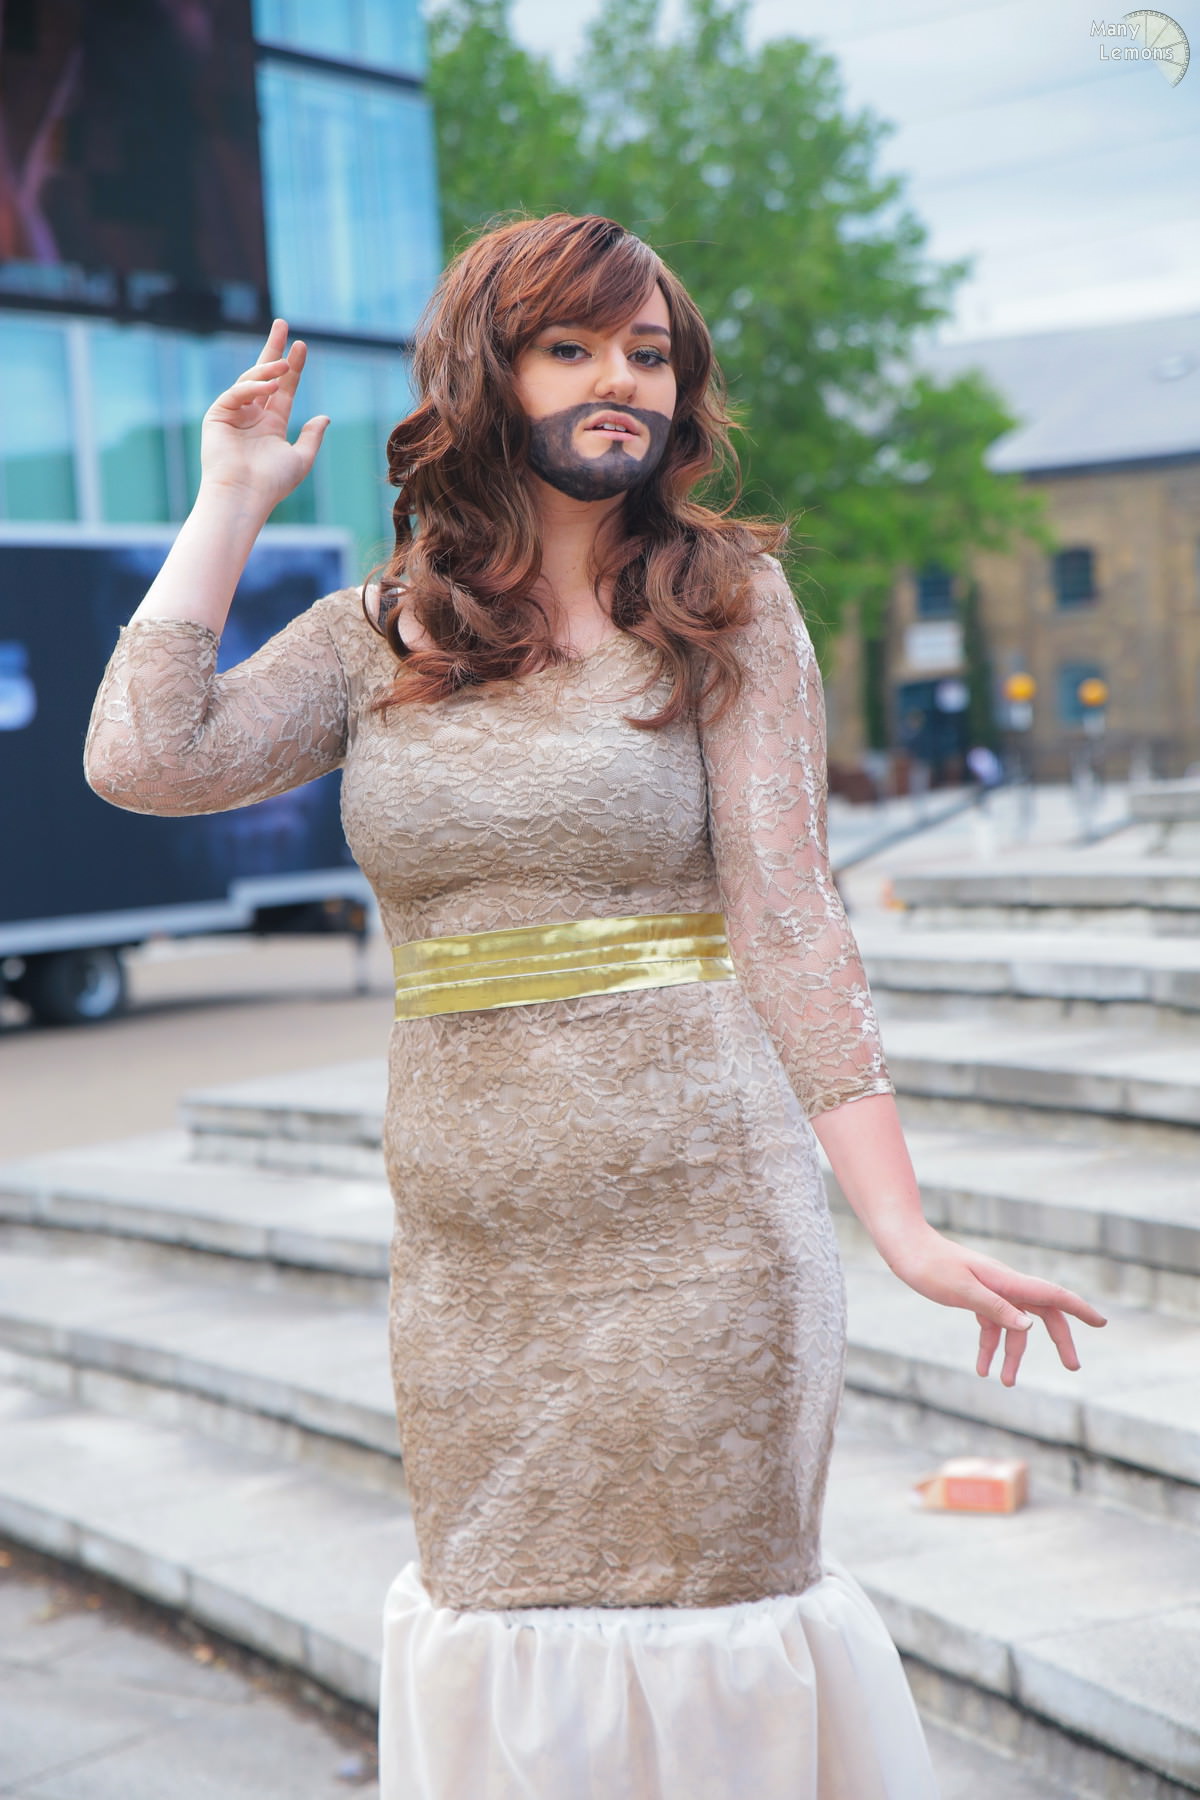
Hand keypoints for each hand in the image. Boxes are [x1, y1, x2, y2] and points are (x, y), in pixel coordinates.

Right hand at [199, 318, 329, 512]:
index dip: (294, 368)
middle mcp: (252, 416)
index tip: (302, 346)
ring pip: (251, 380)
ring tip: (286, 362)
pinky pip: (237, 392)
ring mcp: (234, 413)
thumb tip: (324, 417)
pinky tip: (269, 386)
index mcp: (270, 425)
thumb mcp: (300, 458)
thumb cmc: (272, 483)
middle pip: (263, 374)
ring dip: (269, 369)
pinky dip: (252, 387)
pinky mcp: (218, 414)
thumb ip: (311, 436)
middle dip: (273, 349)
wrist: (244, 495)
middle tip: (282, 324)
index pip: (284, 389)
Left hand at [885, 1225, 1107, 1386]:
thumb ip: (995, 1308)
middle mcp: (1005, 1285)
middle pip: (1042, 1313)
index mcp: (1007, 1281)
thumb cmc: (931, 1266)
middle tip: (1073, 1367)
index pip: (1053, 1295)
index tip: (1102, 1323)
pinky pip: (992, 1325)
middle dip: (1059, 1340)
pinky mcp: (975, 1297)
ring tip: (1006, 1383)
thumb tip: (1030, 1325)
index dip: (1079, 1309)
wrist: (905, 1248)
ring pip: (1014, 1326)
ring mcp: (991, 1291)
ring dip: (1013, 1354)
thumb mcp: (962, 1290)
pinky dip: (989, 1346)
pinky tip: (981, 1368)